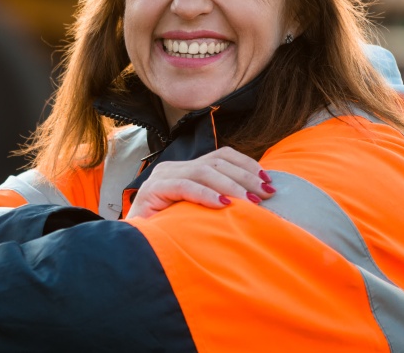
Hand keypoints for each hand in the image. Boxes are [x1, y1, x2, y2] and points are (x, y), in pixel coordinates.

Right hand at [124, 147, 275, 219]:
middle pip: (217, 161)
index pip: (222, 155)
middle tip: (266, 193)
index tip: (268, 181)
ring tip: (251, 201)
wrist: (135, 248)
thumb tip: (257, 200)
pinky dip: (206, 194)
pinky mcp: (152, 190)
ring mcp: (162, 177)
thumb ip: (220, 202)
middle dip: (246, 176)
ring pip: (203, 171)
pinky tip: (223, 205)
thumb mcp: (200, 214)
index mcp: (187, 168)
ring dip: (231, 185)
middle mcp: (174, 167)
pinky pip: (184, 186)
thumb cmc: (172, 234)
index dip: (247, 165)